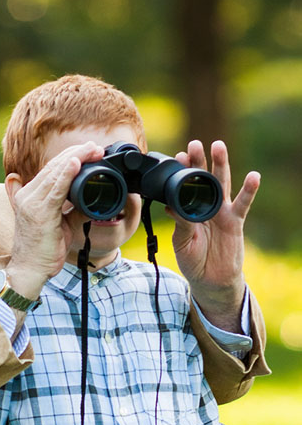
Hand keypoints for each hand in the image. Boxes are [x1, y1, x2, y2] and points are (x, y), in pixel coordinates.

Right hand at [4, 142, 103, 298]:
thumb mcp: (61, 225)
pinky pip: (55, 189)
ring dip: (76, 158)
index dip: (70, 158)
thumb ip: (73, 209)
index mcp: (30, 196)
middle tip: (96, 146)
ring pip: (55, 173)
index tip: (89, 151)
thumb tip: (94, 200)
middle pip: (53, 167)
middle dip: (76, 153)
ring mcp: (31, 203)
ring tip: (93, 150)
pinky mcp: (40, 213)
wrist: (30, 271)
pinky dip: (67, 174)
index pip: (51, 170)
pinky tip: (76, 163)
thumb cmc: (43, 251)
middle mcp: (27, 196)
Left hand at [168, 140, 259, 331]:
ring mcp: (222, 212)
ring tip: (218, 146)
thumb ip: (180, 223)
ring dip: (221, 165)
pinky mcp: (236, 221)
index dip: (182, 171)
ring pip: (222, 184)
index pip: (185, 185)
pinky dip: (249, 190)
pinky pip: (243, 204)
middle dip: (199, 160)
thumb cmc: (193, 260)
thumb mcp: (181, 241)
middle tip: (194, 143)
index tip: (177, 155)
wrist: (210, 280)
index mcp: (189, 209)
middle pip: (203, 179)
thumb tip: (170, 205)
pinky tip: (254, 175)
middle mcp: (206, 206)